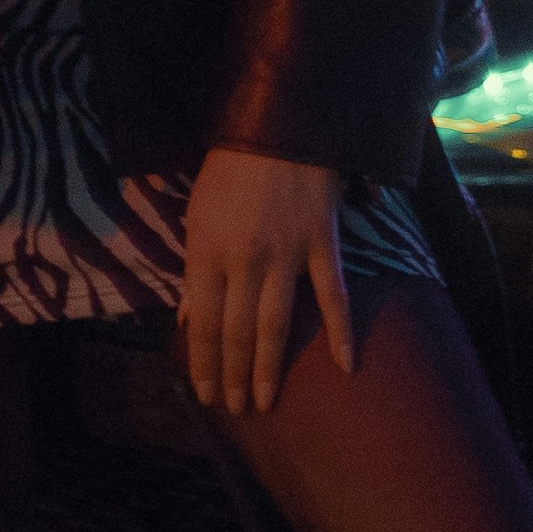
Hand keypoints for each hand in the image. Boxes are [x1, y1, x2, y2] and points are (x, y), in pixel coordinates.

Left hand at [178, 145, 352, 415]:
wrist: (278, 122)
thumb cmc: (230, 168)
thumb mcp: (197, 215)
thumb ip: (194, 270)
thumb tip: (188, 319)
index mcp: (206, 253)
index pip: (203, 325)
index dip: (204, 365)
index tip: (206, 394)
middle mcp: (244, 261)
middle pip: (237, 334)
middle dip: (233, 377)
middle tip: (236, 409)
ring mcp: (286, 255)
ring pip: (276, 326)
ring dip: (269, 370)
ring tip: (265, 402)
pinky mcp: (322, 244)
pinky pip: (333, 295)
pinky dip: (341, 332)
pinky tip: (344, 366)